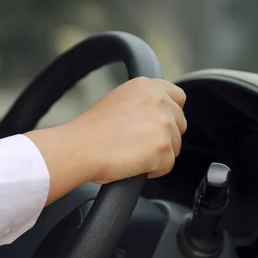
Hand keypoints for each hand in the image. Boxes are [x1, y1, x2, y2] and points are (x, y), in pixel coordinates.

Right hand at [24, 78, 186, 204]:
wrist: (78, 148)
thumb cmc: (89, 131)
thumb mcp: (118, 101)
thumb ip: (143, 103)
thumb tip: (157, 116)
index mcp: (146, 86)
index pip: (177, 97)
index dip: (169, 114)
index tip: (156, 126)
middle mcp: (158, 100)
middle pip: (179, 124)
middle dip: (164, 137)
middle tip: (138, 145)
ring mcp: (163, 124)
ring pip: (175, 147)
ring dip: (157, 155)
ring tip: (131, 155)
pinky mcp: (162, 148)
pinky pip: (167, 166)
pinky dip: (153, 171)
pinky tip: (132, 165)